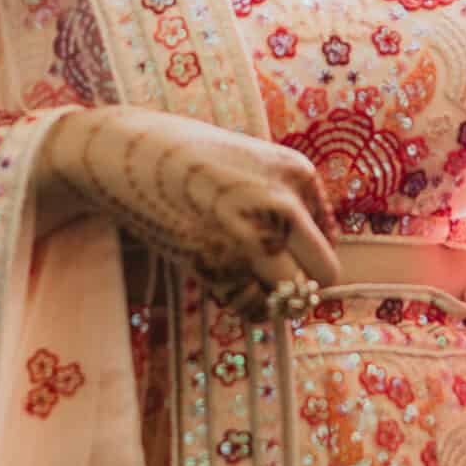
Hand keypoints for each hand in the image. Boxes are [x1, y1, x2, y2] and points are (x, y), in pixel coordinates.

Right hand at [38, 107, 339, 311]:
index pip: (330, 236)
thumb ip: (298, 202)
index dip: (309, 252)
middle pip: (324, 274)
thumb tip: (322, 262)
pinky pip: (252, 307)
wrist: (134, 158)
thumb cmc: (200, 162)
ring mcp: (249, 238)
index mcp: (298, 172)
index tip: (285, 251)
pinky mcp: (215, 264)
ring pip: (290, 297)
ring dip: (275, 297)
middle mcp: (281, 205)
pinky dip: (245, 305)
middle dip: (306, 283)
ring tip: (249, 280)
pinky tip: (229, 283)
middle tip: (280, 280)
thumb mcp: (261, 163)